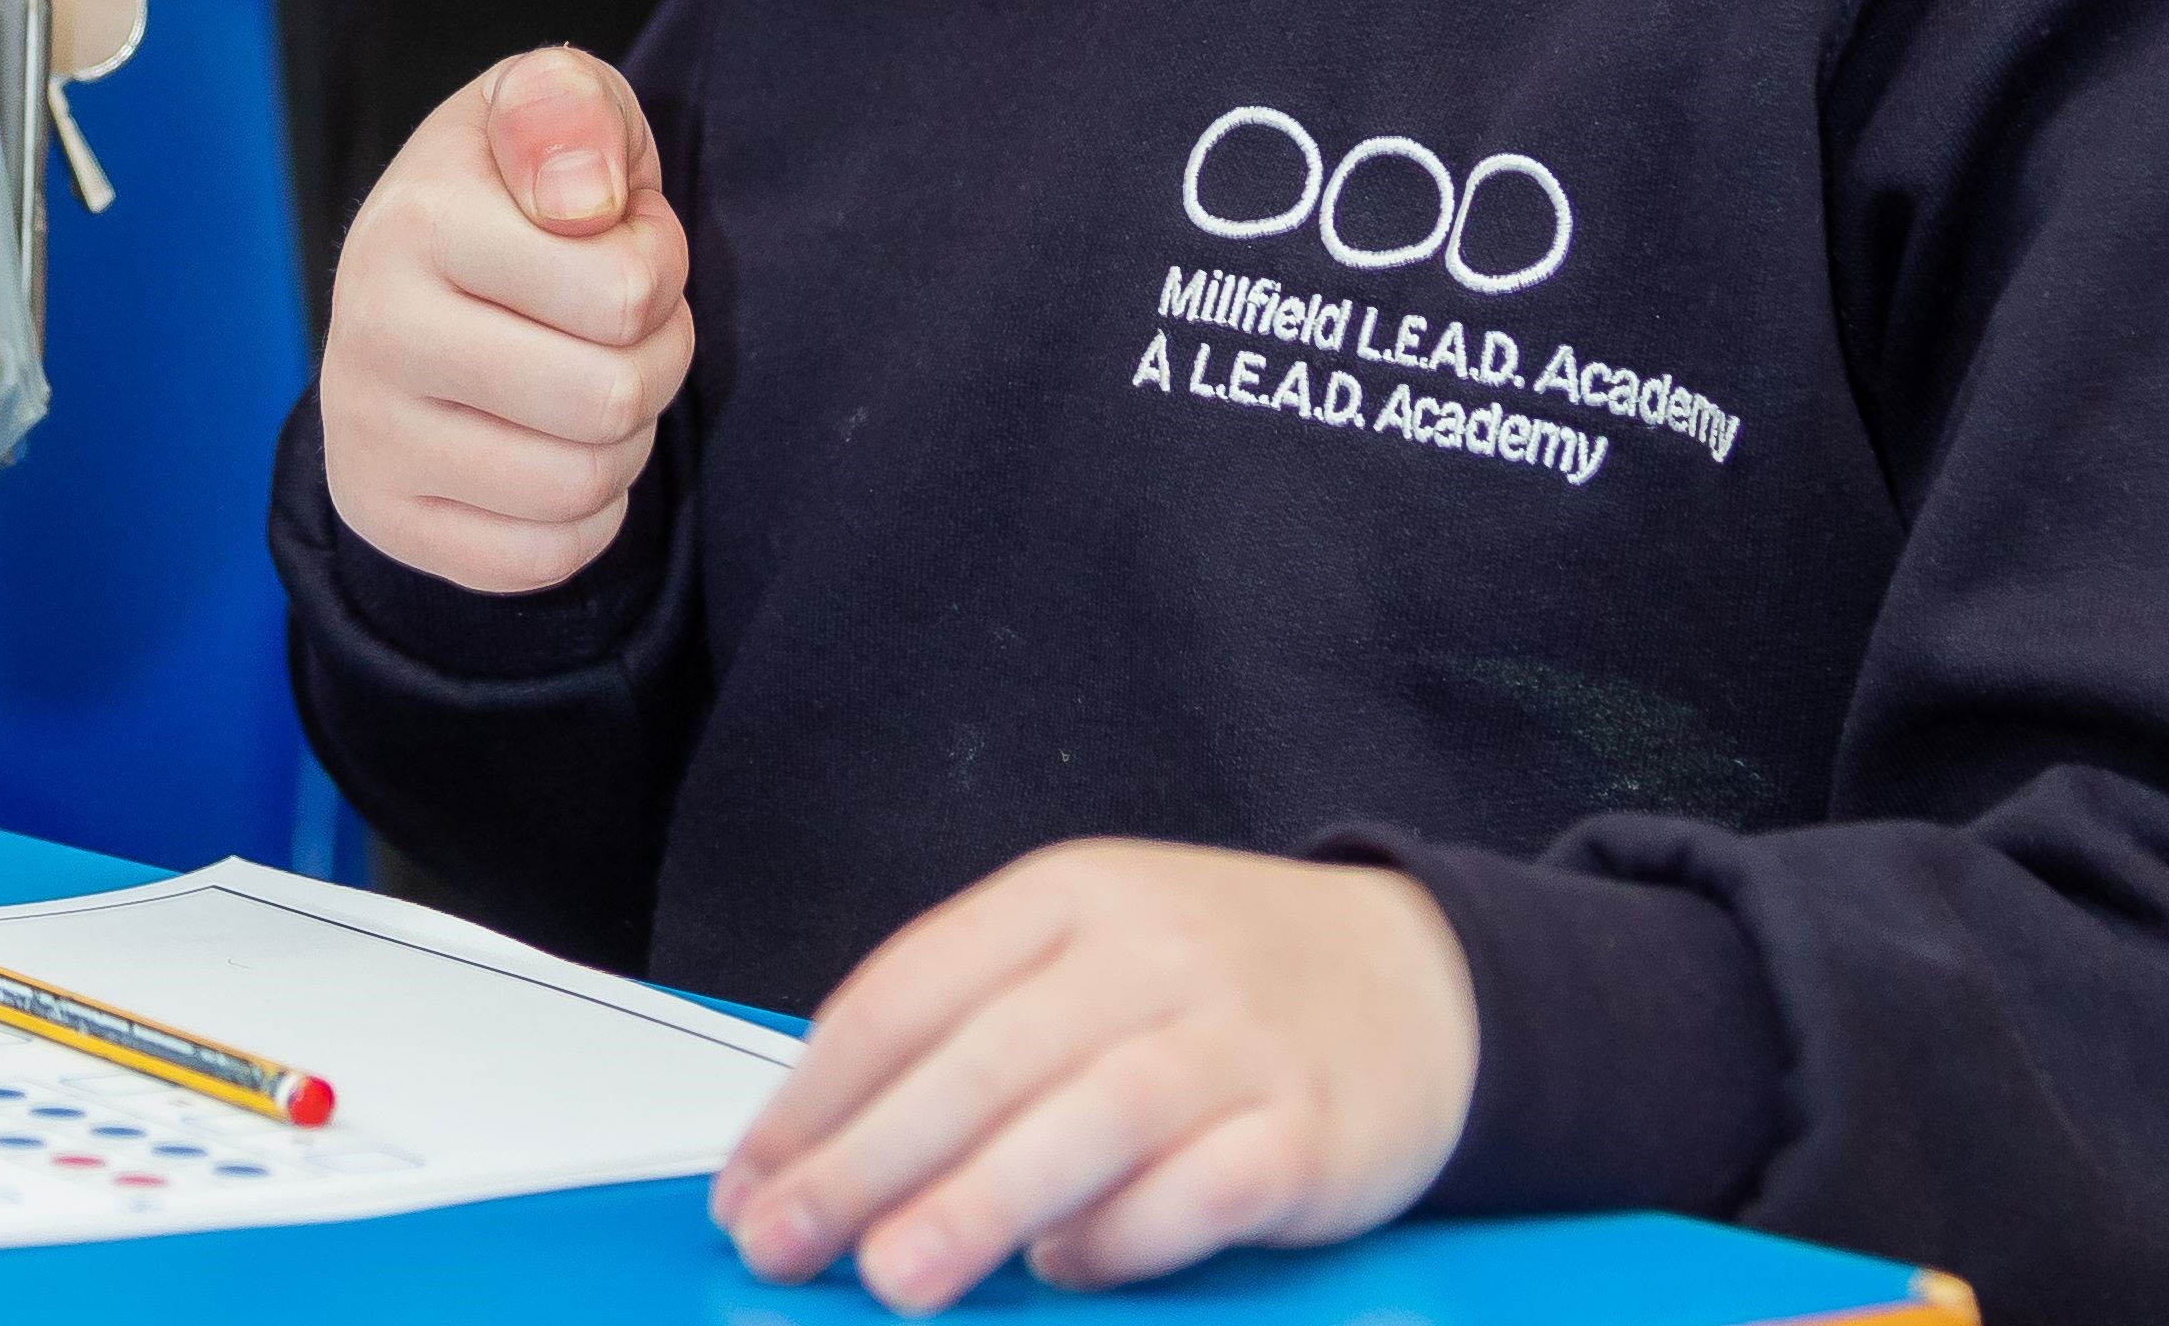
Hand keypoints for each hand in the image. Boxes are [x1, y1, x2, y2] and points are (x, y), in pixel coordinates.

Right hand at [318, 47, 691, 593]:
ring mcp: (367, 437)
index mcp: (417, 221)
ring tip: (599, 374)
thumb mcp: (547, 96)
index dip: (661, 264)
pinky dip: (587, 512)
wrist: (408, 272)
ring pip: (582, 485)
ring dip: (628, 434)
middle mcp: (374, 333)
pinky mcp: (382, 517)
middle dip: (658, 357)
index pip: (625, 291)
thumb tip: (581, 203)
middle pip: (609, 401)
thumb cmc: (510, 181)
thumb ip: (570, 107)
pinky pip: (542, 558)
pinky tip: (563, 445)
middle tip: (628, 321)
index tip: (624, 237)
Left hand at [713, 841, 1478, 1309]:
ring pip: (1086, 1117)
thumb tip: (834, 1145)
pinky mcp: (1308, 1131)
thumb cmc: (1217, 980)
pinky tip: (1068, 1267)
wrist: (1419, 979)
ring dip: (980, 1201)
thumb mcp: (1090, 951)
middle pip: (984, 1055)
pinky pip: (1206, 1185)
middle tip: (782, 1237)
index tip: (748, 1178)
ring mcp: (1233, 1038)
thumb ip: (974, 1028)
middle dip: (867, 1158)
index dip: (816, 1092)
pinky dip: (1131, 1231)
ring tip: (895, 1274)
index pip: (911, 988)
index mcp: (1069, 896)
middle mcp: (1146, 952)